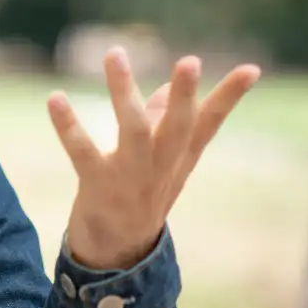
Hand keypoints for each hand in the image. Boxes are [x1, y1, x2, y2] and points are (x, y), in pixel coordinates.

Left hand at [48, 47, 260, 269]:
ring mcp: (131, 176)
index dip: (230, 96)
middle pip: (180, 127)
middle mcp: (161, 166)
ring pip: (134, 130)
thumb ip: (164, 123)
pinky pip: (83, 152)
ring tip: (116, 55)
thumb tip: (168, 90)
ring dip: (124, 92)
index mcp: (179, 157)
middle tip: (191, 61)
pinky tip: (55, 98)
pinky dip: (68, 125)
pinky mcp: (98, 185)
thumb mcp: (160, 161)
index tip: (252, 68)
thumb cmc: (140, 193)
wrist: (117, 253)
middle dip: (186, 95)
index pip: (210, 123)